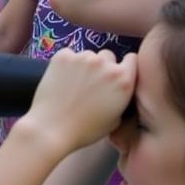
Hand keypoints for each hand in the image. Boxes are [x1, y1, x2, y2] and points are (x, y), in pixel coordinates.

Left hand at [20, 48, 135, 156]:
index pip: (132, 59)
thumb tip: (118, 89)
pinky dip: (67, 64)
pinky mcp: (63, 55)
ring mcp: (84, 57)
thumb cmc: (85, 129)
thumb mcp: (115, 119)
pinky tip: (62, 80)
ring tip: (74, 84)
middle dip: (103, 66)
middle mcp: (105, 64)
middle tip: (92, 83)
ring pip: (88, 55)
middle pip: (108, 56)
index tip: (118, 74)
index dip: (125, 66)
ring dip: (85, 66)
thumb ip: (121, 97)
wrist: (52, 128)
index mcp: (123, 80)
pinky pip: (69, 55)